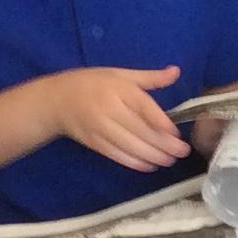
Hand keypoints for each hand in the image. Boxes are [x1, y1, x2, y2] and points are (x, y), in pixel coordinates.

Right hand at [42, 65, 189, 172]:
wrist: (55, 101)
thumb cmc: (91, 84)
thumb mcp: (120, 74)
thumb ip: (150, 77)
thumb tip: (176, 71)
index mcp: (118, 89)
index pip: (143, 107)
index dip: (162, 122)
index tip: (177, 133)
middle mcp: (109, 109)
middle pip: (140, 130)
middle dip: (164, 145)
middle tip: (182, 151)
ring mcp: (100, 128)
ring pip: (131, 146)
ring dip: (153, 156)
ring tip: (170, 160)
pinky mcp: (93, 143)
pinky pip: (117, 155)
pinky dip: (135, 163)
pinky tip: (150, 165)